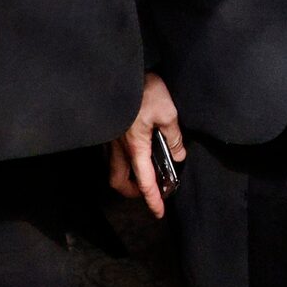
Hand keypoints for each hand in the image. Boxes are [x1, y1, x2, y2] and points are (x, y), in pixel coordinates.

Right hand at [108, 73, 184, 219]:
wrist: (120, 73)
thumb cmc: (143, 92)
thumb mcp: (167, 113)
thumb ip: (173, 137)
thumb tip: (178, 155)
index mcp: (136, 148)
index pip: (145, 181)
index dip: (152, 199)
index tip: (159, 212)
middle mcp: (119, 148)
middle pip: (118, 181)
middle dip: (132, 191)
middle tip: (148, 190)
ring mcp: (110, 139)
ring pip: (112, 168)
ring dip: (125, 177)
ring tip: (141, 172)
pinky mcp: (108, 128)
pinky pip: (110, 154)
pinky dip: (121, 161)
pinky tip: (133, 150)